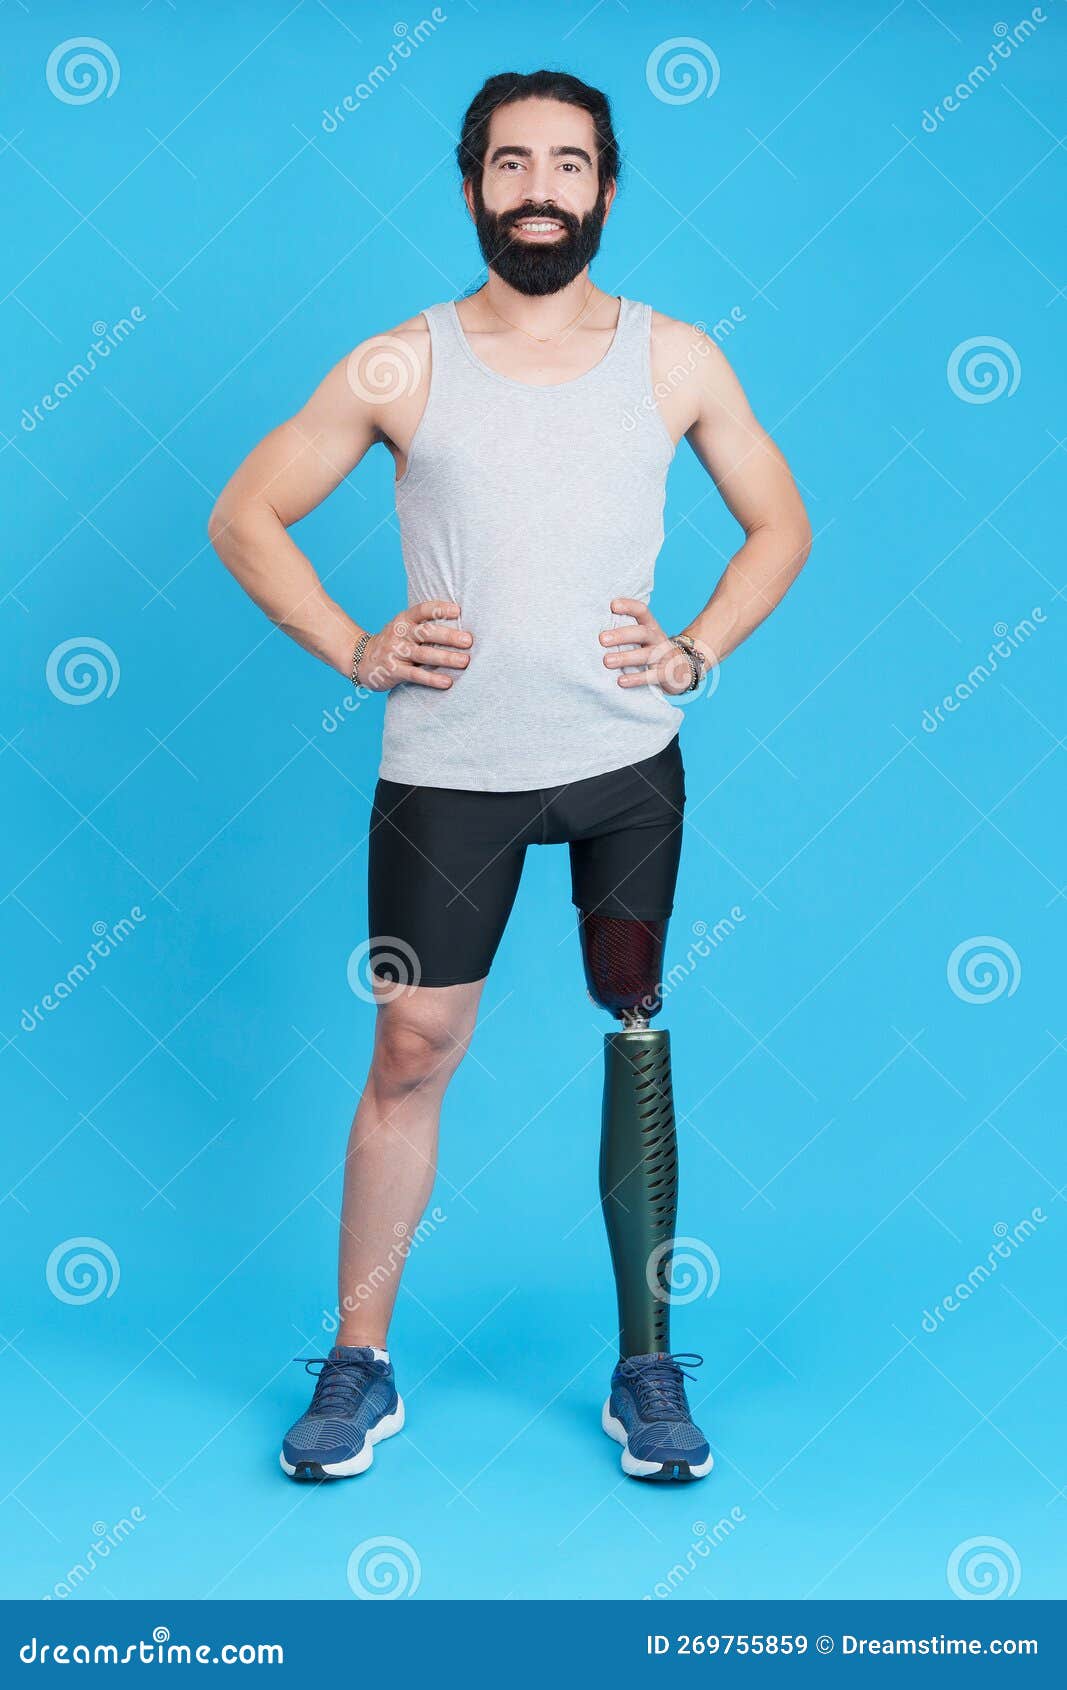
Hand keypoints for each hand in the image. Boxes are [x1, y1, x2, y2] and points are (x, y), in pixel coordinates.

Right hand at [356, 600, 471, 690]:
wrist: (360, 659)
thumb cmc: (394, 643)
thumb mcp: (404, 628)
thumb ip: (425, 625)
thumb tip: (461, 625)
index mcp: (404, 620)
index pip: (422, 610)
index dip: (439, 609)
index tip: (458, 611)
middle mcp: (399, 634)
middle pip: (426, 632)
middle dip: (448, 636)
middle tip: (468, 640)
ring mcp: (395, 653)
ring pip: (423, 654)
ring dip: (445, 658)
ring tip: (465, 661)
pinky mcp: (393, 671)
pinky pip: (415, 675)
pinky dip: (432, 679)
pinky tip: (447, 682)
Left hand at [599, 598, 693, 694]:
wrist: (680, 670)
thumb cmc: (650, 650)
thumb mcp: (643, 637)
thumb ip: (625, 630)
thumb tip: (590, 624)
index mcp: (651, 626)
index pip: (642, 611)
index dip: (628, 606)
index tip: (612, 605)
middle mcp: (657, 638)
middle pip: (641, 633)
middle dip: (621, 635)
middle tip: (602, 639)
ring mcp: (663, 656)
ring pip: (645, 655)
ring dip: (625, 657)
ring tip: (606, 661)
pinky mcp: (666, 674)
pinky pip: (652, 676)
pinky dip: (636, 679)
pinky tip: (621, 681)